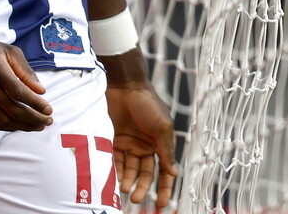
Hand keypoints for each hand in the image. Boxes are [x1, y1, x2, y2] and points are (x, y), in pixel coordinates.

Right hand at [0, 32, 53, 131]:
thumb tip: (41, 91)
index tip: (49, 110)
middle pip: (12, 110)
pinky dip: (8, 127)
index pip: (18, 92)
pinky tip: (20, 125)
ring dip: (23, 126)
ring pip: (3, 120)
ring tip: (38, 125)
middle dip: (34, 119)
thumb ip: (25, 70)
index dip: (35, 104)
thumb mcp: (8, 51)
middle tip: (48, 121)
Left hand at [106, 81, 178, 208]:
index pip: (164, 172)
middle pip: (145, 174)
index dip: (163, 188)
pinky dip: (115, 170)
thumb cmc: (148, 103)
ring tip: (124, 189)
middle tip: (135, 198)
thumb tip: (174, 173)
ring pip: (129, 169)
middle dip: (142, 187)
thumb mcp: (162, 126)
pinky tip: (114, 178)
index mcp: (159, 145)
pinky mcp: (113, 139)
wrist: (125, 85)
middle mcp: (144, 147)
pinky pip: (114, 159)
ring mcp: (129, 144)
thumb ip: (166, 150)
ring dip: (128, 180)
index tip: (160, 204)